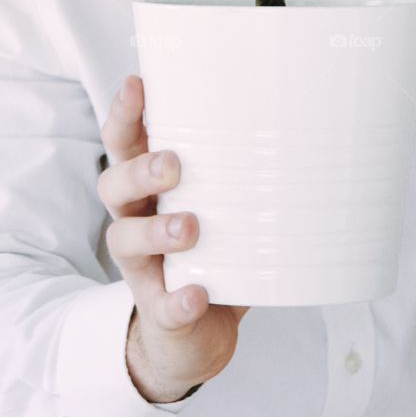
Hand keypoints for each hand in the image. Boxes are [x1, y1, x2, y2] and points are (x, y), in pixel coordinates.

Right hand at [99, 75, 249, 403]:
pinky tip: (197, 293)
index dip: (124, 113)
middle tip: (173, 164)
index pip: (124, 141)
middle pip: (115, 184)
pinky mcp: (159, 309)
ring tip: (190, 227)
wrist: (194, 332)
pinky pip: (162, 305)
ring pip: (126, 240)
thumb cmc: (211, 247)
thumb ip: (239, 165)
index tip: (136, 84)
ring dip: (156, 231)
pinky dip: (179, 300)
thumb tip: (301, 115)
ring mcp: (142, 266)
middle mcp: (134, 218)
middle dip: (140, 170)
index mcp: (147, 186)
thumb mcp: (219, 198)